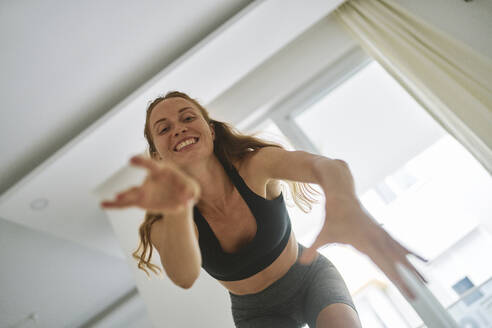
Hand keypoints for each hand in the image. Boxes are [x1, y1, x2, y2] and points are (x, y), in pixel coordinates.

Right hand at [100, 155, 200, 214]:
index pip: (151, 165)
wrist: (180, 198)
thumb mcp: (193, 189)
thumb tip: (187, 201)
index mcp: (161, 170)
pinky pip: (125, 204)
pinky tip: (103, 204)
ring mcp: (144, 191)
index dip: (142, 162)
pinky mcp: (140, 201)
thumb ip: (192, 192)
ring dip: (123, 198)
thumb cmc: (186, 189)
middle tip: (121, 194)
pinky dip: (114, 205)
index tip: (130, 159)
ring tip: (115, 199)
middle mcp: (149, 180)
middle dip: (131, 190)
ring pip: (130, 194)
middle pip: (139, 184)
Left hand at [298, 195, 427, 299]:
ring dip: (414, 268)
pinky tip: (422, 260)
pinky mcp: (382, 231)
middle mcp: (377, 238)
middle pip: (396, 262)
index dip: (396, 278)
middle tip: (420, 295)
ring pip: (401, 254)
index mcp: (365, 241)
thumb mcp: (323, 234)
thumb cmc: (332, 216)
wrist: (342, 194)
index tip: (406, 290)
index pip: (383, 265)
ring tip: (427, 281)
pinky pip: (399, 245)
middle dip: (408, 279)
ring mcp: (381, 234)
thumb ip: (313, 249)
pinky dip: (411, 253)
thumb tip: (302, 263)